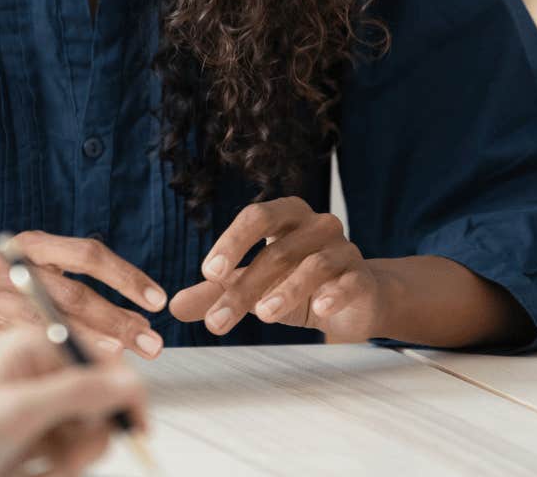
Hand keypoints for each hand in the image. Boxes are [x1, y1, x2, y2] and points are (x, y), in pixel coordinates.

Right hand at [0, 232, 167, 358]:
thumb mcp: (22, 268)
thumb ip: (66, 282)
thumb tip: (127, 313)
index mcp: (32, 244)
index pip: (88, 253)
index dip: (124, 276)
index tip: (154, 299)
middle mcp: (14, 265)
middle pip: (75, 291)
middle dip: (117, 317)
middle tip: (151, 339)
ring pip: (49, 320)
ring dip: (91, 340)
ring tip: (123, 357)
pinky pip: (16, 343)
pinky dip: (46, 356)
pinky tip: (69, 368)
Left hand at [0, 327, 148, 476]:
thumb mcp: (21, 410)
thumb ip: (80, 393)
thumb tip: (131, 383)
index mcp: (36, 347)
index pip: (102, 360)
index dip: (123, 392)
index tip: (134, 424)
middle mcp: (42, 374)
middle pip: (102, 402)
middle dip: (88, 436)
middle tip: (63, 456)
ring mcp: (41, 409)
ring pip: (91, 434)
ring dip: (73, 458)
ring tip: (40, 466)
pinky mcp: (39, 441)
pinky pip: (74, 455)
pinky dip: (61, 468)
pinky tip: (33, 472)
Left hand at [169, 197, 385, 340]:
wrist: (356, 302)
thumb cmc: (299, 285)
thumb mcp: (256, 288)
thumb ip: (218, 292)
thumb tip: (173, 306)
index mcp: (287, 217)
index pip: (255, 216)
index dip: (232, 242)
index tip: (209, 273)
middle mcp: (316, 225)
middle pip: (279, 247)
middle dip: (246, 284)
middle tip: (218, 319)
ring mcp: (344, 249)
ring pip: (314, 263)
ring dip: (286, 290)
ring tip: (263, 315)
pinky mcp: (363, 277)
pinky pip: (349, 280)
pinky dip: (334, 292)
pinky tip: (319, 308)